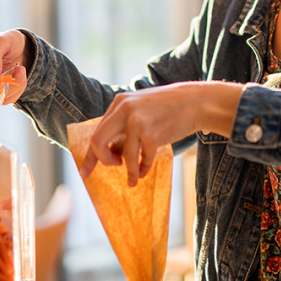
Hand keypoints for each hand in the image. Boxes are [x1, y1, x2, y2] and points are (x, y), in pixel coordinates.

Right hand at [0, 30, 29, 103]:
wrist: (19, 46)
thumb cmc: (6, 40)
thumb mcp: (0, 42)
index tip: (1, 80)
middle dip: (4, 86)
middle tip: (19, 70)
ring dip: (13, 88)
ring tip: (21, 70)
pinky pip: (6, 99)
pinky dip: (17, 90)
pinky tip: (20, 75)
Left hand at [79, 82, 242, 186]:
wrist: (196, 102)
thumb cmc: (169, 108)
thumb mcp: (141, 109)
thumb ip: (124, 125)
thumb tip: (110, 152)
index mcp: (119, 103)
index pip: (96, 132)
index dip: (90, 155)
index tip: (85, 172)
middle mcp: (124, 110)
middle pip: (98, 142)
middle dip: (101, 160)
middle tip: (112, 168)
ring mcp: (137, 122)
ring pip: (123, 156)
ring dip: (128, 171)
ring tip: (133, 178)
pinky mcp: (152, 134)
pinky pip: (142, 159)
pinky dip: (143, 169)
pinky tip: (145, 171)